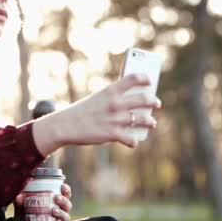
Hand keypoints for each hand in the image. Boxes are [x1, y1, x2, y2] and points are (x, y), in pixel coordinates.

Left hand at [13, 183, 72, 220]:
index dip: (66, 190)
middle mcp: (59, 210)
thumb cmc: (28, 213)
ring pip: (66, 215)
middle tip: (56, 198)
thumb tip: (18, 197)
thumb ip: (21, 201)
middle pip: (67, 204)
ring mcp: (58, 219)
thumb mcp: (23, 206)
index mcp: (54, 201)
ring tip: (54, 210)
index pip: (64, 194)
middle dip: (63, 200)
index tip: (62, 186)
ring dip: (61, 212)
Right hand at [32, 74, 161, 155]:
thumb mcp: (95, 99)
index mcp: (109, 91)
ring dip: (150, 122)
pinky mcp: (112, 134)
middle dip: (153, 101)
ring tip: (152, 123)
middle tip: (156, 103)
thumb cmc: (80, 111)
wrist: (65, 126)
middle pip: (143, 99)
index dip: (144, 78)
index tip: (149, 80)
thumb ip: (111, 98)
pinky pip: (131, 139)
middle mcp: (115, 103)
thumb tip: (128, 103)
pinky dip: (133, 141)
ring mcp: (115, 119)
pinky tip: (133, 142)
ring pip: (143, 119)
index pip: (132, 78)